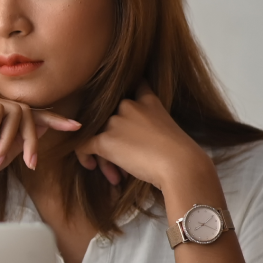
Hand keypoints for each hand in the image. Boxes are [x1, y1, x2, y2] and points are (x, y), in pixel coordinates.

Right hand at [0, 91, 80, 220]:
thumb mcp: (2, 155)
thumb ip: (21, 139)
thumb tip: (48, 124)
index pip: (21, 111)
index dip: (49, 118)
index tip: (75, 126)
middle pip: (21, 109)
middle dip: (31, 136)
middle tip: (30, 163)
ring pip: (12, 110)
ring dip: (12, 139)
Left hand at [74, 84, 212, 194]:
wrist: (180, 165)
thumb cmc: (180, 154)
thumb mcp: (168, 129)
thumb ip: (150, 124)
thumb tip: (133, 140)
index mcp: (148, 100)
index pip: (132, 88)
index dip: (121, 102)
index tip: (120, 117)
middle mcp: (128, 105)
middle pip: (109, 120)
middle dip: (113, 140)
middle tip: (123, 162)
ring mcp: (115, 121)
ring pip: (97, 135)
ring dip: (104, 155)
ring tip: (116, 174)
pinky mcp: (104, 139)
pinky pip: (83, 145)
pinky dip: (84, 156)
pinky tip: (92, 166)